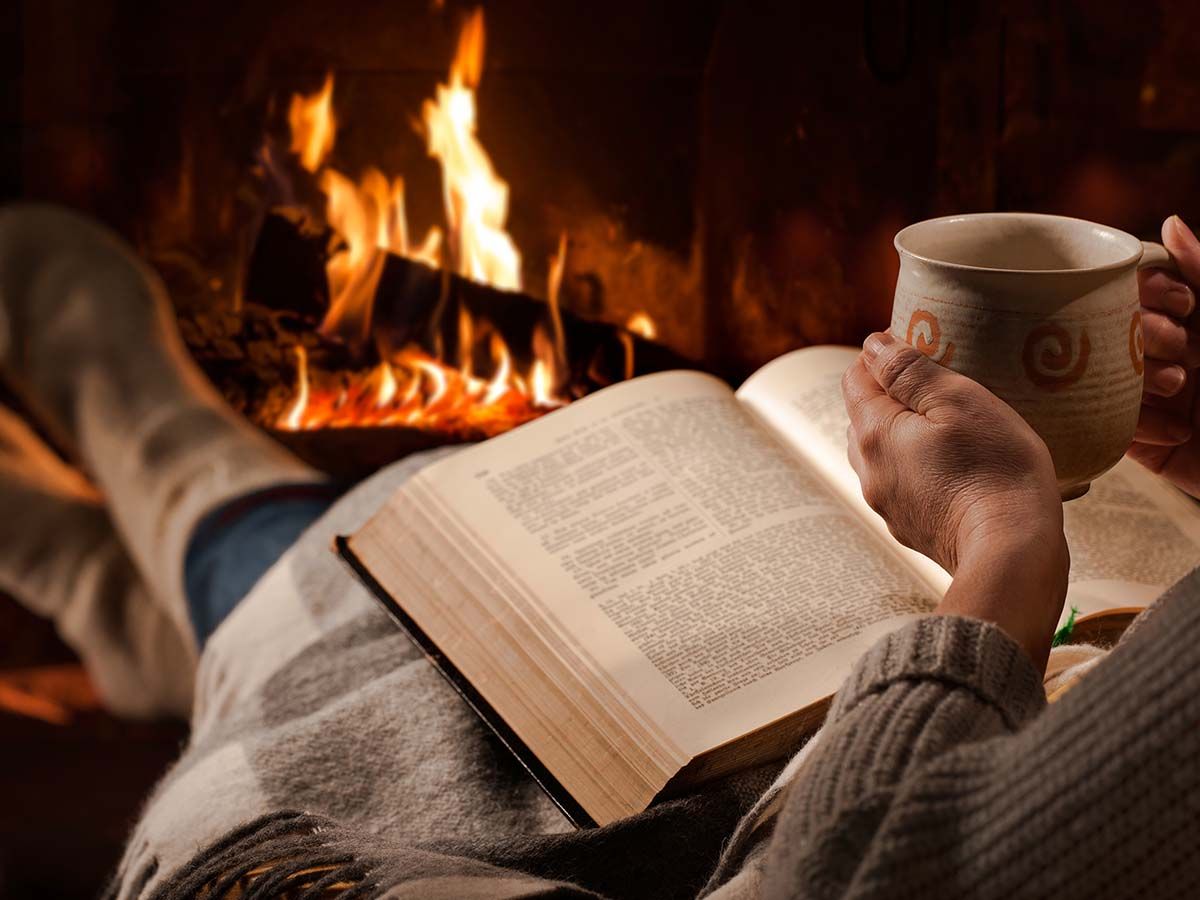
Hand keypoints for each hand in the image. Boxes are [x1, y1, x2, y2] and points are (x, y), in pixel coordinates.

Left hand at [843, 333, 1068, 668]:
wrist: (1012, 553)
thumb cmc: (994, 470)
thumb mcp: (959, 401)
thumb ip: (909, 370)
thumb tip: (873, 346)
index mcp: (873, 434)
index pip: (856, 380)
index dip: (881, 356)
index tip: (915, 343)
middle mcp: (869, 471)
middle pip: (864, 417)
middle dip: (891, 394)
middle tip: (934, 381)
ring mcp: (887, 505)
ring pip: (882, 454)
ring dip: (903, 433)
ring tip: (946, 423)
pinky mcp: (910, 528)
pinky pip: (904, 484)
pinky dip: (919, 467)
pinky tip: (954, 466)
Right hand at [1128, 215, 1199, 496]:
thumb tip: (1170, 223)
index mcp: (1194, 325)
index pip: (1140, 294)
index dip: (1149, 294)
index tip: (1182, 304)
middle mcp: (1168, 358)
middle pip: (1115, 333)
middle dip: (1145, 338)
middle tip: (1185, 353)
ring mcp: (1155, 403)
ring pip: (1106, 380)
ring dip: (1139, 382)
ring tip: (1180, 390)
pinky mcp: (1146, 446)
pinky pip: (1114, 430)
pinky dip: (1141, 427)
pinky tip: (1179, 430)